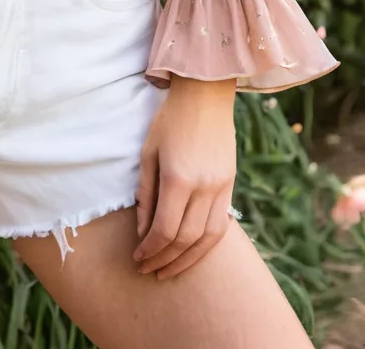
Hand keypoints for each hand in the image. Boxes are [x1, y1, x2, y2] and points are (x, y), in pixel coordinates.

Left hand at [133, 76, 236, 280]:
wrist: (205, 96)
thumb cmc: (169, 120)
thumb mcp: (148, 153)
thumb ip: (145, 193)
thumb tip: (142, 230)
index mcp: (178, 178)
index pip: (164, 229)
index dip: (149, 250)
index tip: (136, 259)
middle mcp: (204, 187)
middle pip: (186, 239)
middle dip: (165, 260)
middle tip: (148, 271)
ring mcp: (221, 187)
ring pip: (208, 239)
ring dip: (188, 260)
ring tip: (169, 271)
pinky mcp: (231, 185)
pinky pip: (222, 225)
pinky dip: (206, 244)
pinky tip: (193, 252)